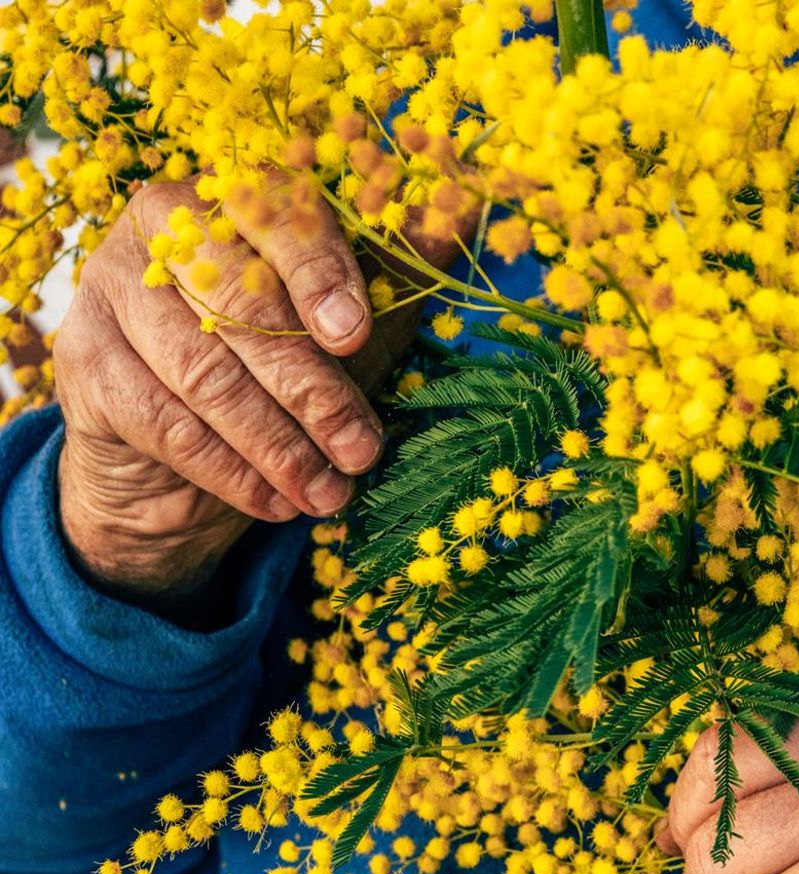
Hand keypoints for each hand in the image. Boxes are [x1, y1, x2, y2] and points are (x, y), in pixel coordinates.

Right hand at [52, 174, 455, 608]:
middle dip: (310, 388)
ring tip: (330, 492)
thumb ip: (394, 276)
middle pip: (239, 304)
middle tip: (362, 449)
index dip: (317, 273)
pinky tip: (278, 502)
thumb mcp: (348, 324)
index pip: (272, 212)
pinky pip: (165, 423)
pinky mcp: (84, 362)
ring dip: (277, 445)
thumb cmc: (280, 366)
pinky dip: (231, 471)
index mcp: (232, 194)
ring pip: (203, 372)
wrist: (177, 452)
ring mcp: (110, 290)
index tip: (355, 335)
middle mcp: (160, 226)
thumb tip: (462, 215)